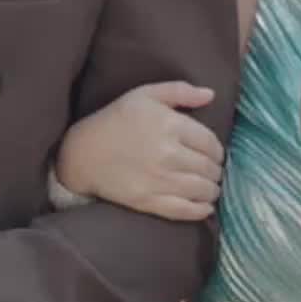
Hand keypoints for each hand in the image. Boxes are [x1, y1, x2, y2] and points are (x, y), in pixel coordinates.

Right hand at [56, 82, 222, 221]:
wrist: (83, 152)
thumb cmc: (116, 120)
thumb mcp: (145, 94)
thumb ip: (180, 90)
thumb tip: (211, 95)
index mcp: (170, 125)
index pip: (211, 144)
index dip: (217, 151)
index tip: (214, 154)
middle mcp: (169, 154)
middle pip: (210, 168)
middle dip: (215, 171)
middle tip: (212, 172)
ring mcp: (159, 180)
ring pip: (203, 190)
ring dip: (212, 190)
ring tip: (209, 188)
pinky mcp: (148, 201)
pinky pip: (185, 210)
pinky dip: (201, 211)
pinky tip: (205, 207)